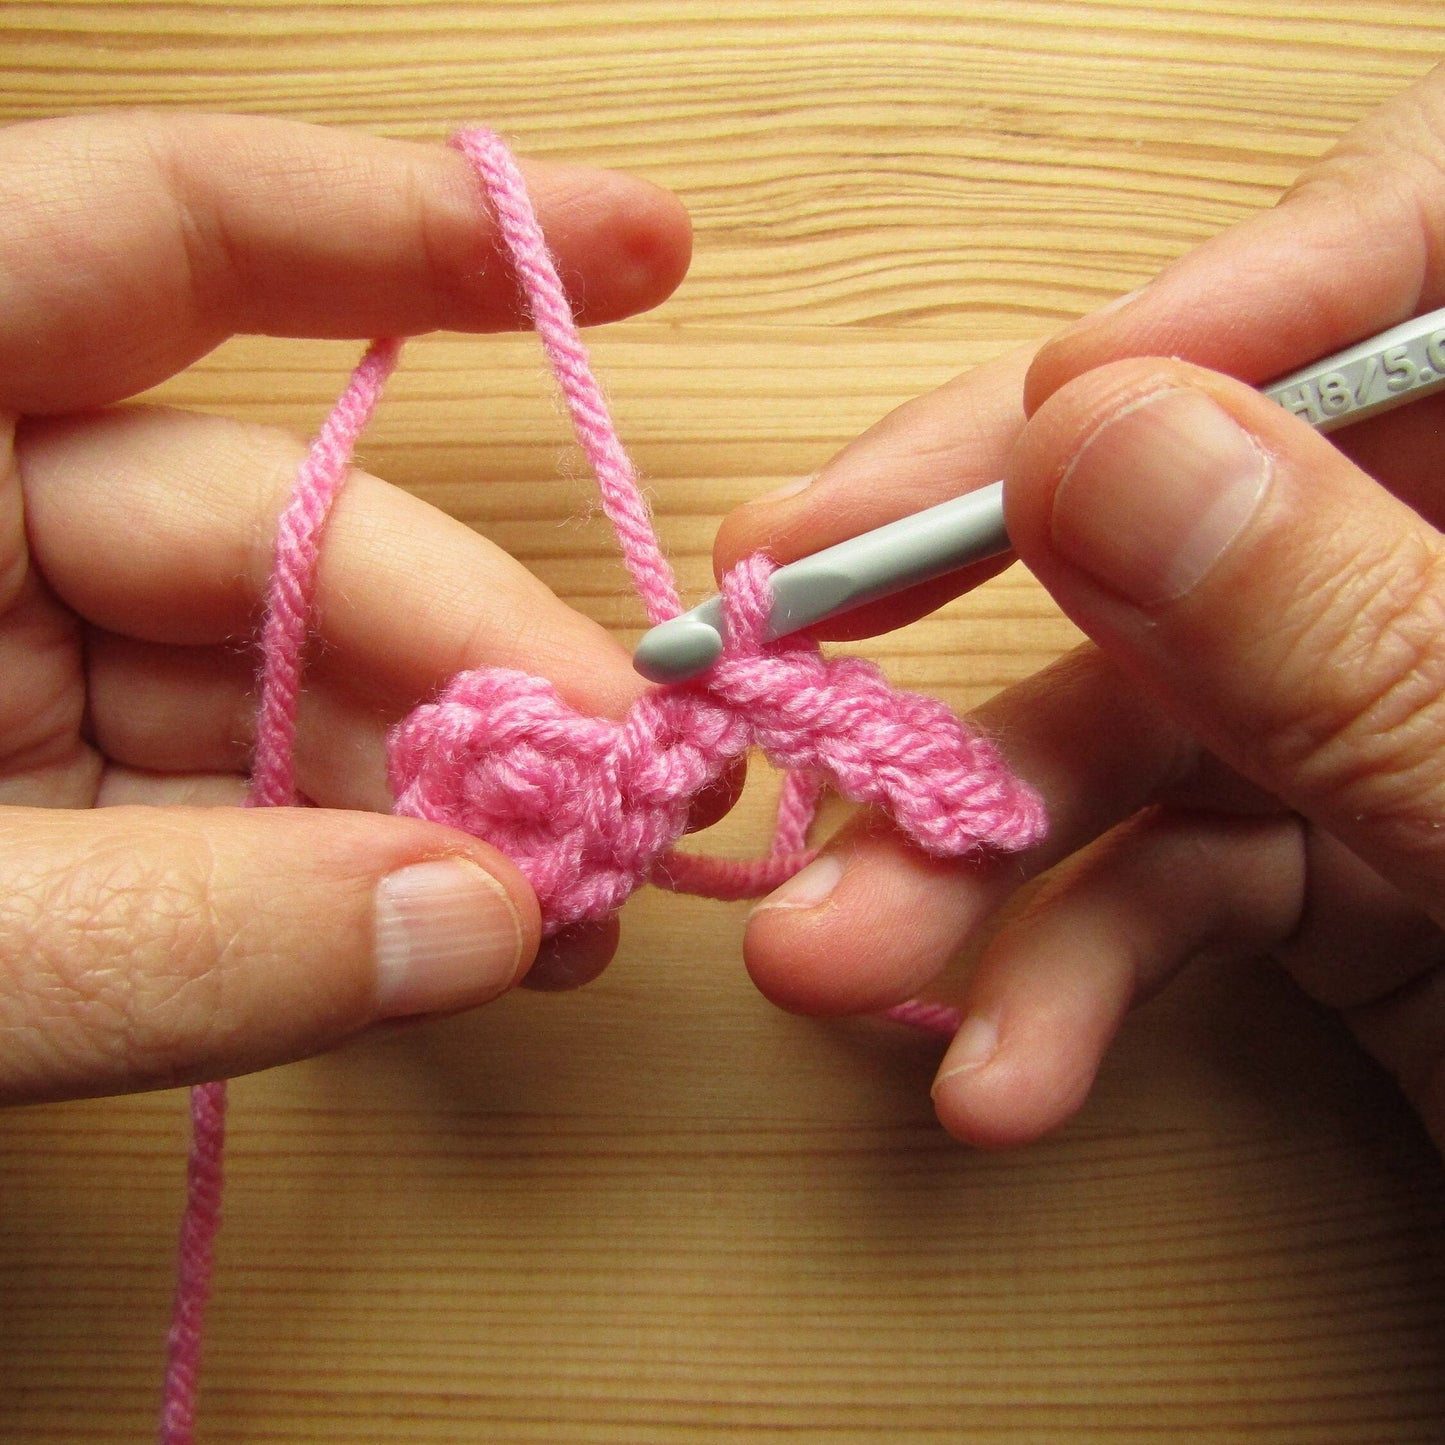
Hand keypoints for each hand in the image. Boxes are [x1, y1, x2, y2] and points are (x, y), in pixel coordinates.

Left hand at [0, 112, 691, 1103]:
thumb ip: (154, 939)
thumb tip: (475, 926)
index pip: (154, 241)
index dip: (409, 233)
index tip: (644, 248)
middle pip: (272, 529)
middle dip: (471, 660)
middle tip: (630, 783)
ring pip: (271, 689)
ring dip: (438, 799)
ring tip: (575, 902)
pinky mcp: (24, 797)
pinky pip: (227, 805)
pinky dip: (352, 878)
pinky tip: (468, 933)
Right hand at [717, 65, 1444, 1152]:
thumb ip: (1362, 646)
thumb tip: (1094, 446)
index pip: (1443, 237)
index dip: (1245, 299)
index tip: (1054, 417)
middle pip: (1218, 477)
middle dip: (986, 576)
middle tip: (789, 624)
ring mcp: (1401, 715)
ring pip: (1150, 714)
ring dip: (974, 846)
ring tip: (838, 948)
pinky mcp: (1342, 864)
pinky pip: (1176, 873)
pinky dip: (1069, 970)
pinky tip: (998, 1066)